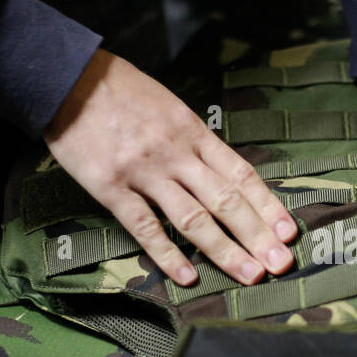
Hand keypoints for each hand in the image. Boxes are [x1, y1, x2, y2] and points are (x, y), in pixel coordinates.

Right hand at [45, 49, 297, 285]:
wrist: (66, 78)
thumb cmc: (120, 90)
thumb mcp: (168, 105)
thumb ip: (194, 140)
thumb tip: (223, 174)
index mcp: (193, 132)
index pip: (241, 173)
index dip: (268, 205)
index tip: (289, 230)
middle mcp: (175, 153)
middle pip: (226, 200)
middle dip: (257, 234)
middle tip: (280, 263)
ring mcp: (144, 172)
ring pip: (193, 218)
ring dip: (224, 250)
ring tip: (249, 274)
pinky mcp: (111, 187)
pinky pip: (145, 227)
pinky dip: (168, 255)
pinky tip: (188, 277)